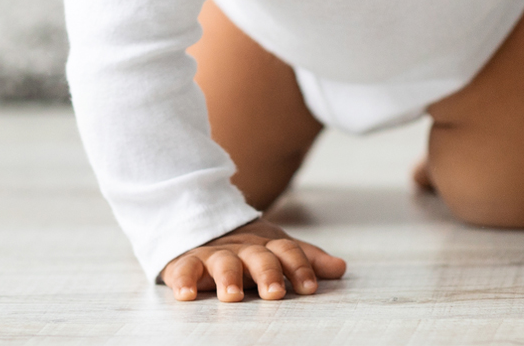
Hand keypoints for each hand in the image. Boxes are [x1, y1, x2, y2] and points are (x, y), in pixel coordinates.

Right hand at [159, 217, 345, 301]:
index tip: (310, 288)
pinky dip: (184, 280)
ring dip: (228, 278)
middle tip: (275, 293)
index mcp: (267, 246)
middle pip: (258, 257)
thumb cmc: (247, 250)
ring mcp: (214, 255)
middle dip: (267, 274)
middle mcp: (243, 249)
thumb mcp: (277, 251)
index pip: (287, 251)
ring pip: (223, 263)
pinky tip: (186, 294)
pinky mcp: (186, 262)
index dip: (300, 267)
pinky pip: (183, 269)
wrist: (202, 226)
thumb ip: (306, 260)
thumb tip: (340, 268)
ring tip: (233, 296)